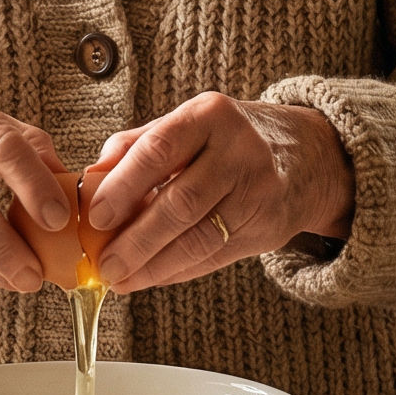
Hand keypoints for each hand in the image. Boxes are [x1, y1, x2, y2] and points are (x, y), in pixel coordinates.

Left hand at [84, 93, 353, 292]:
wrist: (303, 155)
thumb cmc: (226, 139)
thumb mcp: (187, 124)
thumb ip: (137, 145)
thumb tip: (92, 179)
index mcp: (209, 115)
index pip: (160, 150)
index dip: (124, 186)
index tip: (96, 216)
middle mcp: (239, 151)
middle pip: (181, 203)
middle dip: (136, 240)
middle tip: (105, 264)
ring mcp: (257, 192)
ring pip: (199, 238)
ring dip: (154, 266)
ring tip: (121, 279)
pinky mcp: (267, 228)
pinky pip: (215, 258)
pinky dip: (177, 272)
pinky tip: (150, 278)